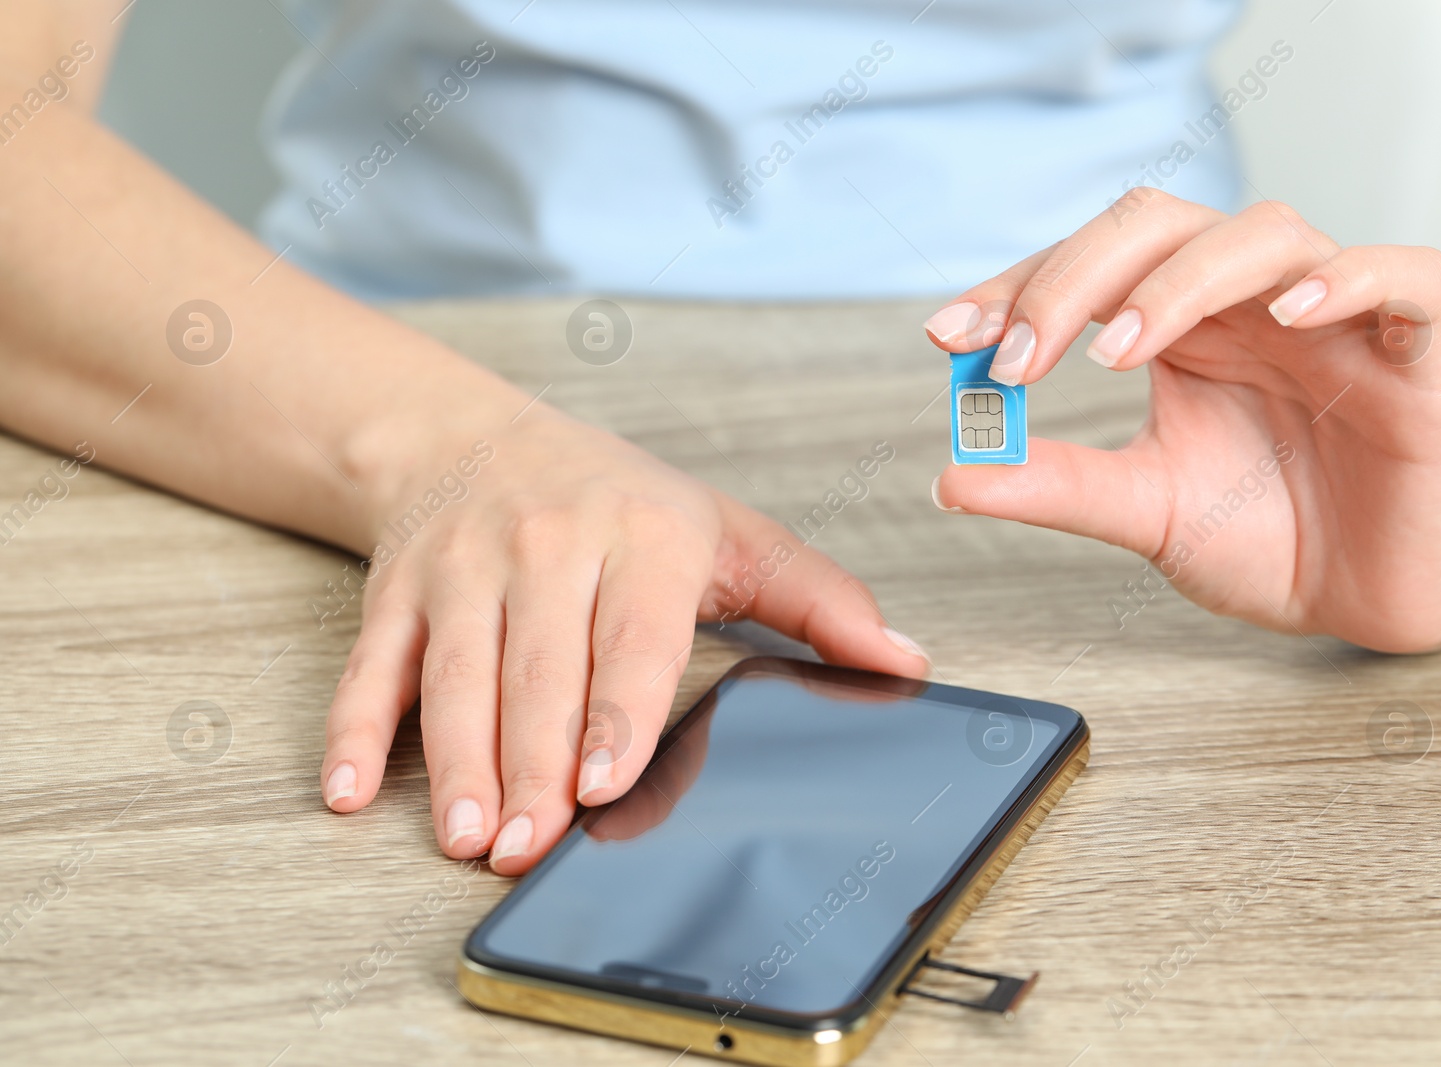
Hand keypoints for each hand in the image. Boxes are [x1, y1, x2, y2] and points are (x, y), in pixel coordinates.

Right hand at [318, 402, 927, 874]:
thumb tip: (904, 664)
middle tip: (533, 846)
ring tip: (468, 834)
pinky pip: (372, 667)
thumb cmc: (616, 498)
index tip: (607, 782)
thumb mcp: (728, 532)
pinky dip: (355, 730)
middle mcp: (546, 544)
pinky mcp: (397, 591)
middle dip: (536, 764)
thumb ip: (819, 600)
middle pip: (538, 670)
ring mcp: (462, 567)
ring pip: (454, 675)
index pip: (630, 634)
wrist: (475, 436)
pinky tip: (352, 790)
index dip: (617, 711)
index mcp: (641, 534)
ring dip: (457, 761)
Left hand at [924, 190, 1440, 652]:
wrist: (1366, 597)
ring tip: (1120, 350)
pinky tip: (1291, 316)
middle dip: (1075, 277)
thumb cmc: (1263, 537)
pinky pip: (1406, 275)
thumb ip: (1056, 484)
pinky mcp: (1418, 350)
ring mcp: (1334, 318)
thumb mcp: (1142, 510)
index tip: (949, 336)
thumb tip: (951, 476)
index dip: (1018, 289)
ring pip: (1264, 234)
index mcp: (1178, 326)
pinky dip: (1351, 279)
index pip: (1088, 266)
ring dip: (1180, 280)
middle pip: (1160, 225)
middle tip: (1018, 354)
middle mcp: (1247, 302)